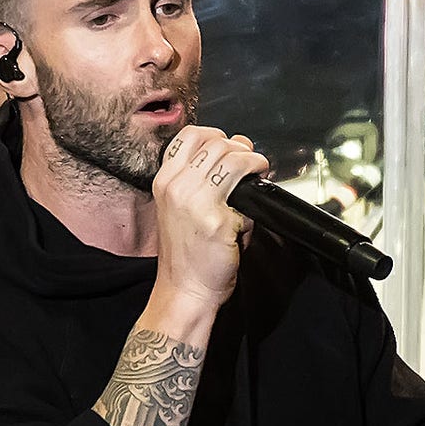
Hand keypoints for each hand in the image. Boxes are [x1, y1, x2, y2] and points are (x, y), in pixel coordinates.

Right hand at [150, 126, 267, 315]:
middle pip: (215, 143)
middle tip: (252, 162)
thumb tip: (238, 152)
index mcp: (165, 181)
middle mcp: (176, 187)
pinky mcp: (216, 218)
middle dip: (240, 148)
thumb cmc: (186, 255)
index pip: (189, 136)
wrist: (185, 290)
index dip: (215, 135)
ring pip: (231, 157)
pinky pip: (245, 189)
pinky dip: (256, 190)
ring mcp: (195, 201)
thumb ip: (206, 179)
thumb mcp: (183, 208)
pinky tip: (256, 200)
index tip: (230, 146)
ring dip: (253, 160)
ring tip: (259, 170)